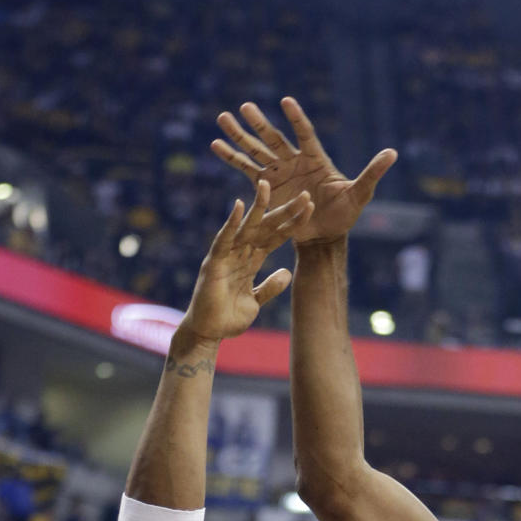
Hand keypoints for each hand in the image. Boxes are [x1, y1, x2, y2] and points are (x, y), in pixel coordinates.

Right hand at [179, 180, 312, 344]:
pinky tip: (239, 205)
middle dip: (284, 211)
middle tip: (305, 194)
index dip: (292, 224)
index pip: (276, 237)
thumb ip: (270, 286)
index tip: (311, 209)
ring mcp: (226, 256)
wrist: (209, 334)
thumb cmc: (228, 318)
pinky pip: (224, 240)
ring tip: (267, 185)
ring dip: (258, 207)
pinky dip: (231, 224)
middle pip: (265, 227)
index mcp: (251, 261)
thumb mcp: (256, 301)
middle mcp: (239, 254)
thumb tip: (287, 272)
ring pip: (246, 227)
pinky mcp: (214, 263)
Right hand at [211, 97, 395, 244]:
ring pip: (256, 150)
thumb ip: (372, 173)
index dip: (297, 119)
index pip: (304, 133)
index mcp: (315, 159)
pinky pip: (246, 169)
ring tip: (222, 118)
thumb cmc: (344, 215)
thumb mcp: (360, 194)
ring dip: (239, 135)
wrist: (324, 236)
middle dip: (259, 123)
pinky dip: (232, 158)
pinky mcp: (266, 187)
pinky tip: (215, 145)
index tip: (286, 102)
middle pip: (274, 138)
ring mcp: (278, 172)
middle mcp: (294, 161)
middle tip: (244, 106)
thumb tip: (393, 152)